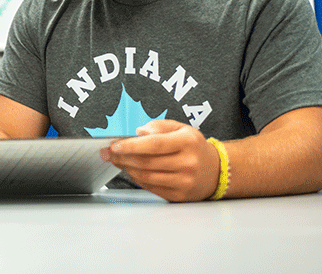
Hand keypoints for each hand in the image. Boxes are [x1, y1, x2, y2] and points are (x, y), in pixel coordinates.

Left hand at [100, 119, 219, 202]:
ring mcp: (184, 182)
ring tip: (115, 160)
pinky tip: (129, 170)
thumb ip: (158, 126)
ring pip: (146, 176)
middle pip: (147, 162)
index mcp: (188, 142)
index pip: (154, 145)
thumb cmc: (193, 146)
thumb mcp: (181, 128)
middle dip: (122, 158)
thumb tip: (138, 133)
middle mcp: (187, 163)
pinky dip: (136, 178)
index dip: (131, 146)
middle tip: (107, 153)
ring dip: (126, 168)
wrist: (215, 171)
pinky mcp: (179, 196)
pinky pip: (151, 187)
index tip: (114, 145)